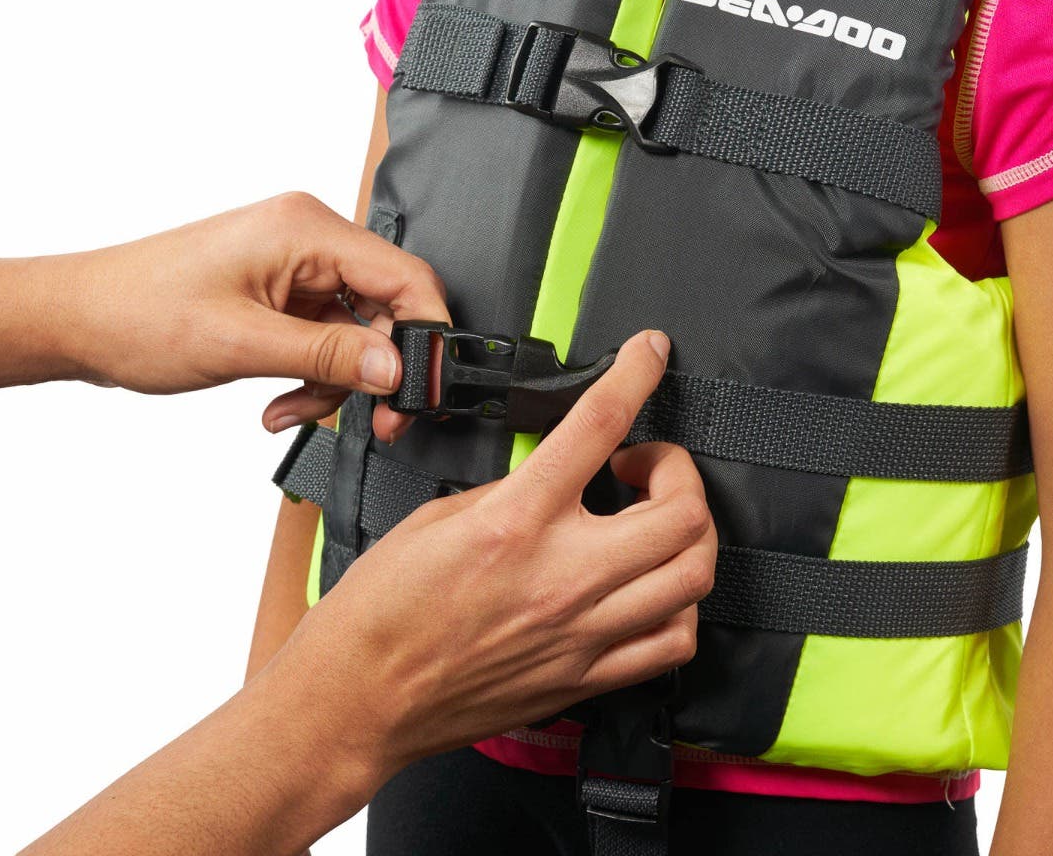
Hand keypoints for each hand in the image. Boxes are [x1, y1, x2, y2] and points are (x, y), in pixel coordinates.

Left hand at [62, 192, 449, 433]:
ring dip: (334, 380)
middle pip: (384, 307)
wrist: (76, 320)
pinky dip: (312, 373)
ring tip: (290, 407)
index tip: (423, 386)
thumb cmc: (136, 312)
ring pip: (356, 329)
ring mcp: (294, 265)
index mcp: (305, 230)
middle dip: (375, 369)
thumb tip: (395, 367)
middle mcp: (307, 238)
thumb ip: (329, 354)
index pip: (404, 275)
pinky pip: (325, 336)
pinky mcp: (281, 290)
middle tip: (374, 418)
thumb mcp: (243, 343)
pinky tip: (279, 398)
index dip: (425, 334)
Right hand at [268, 329, 716, 787]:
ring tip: (654, 521)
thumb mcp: (438, 517)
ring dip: (689, 532)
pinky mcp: (584, 678)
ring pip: (693, 574)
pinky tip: (653, 586)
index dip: (637, 372)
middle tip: (645, 463)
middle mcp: (560, 576)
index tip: (650, 353)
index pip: (598, 423)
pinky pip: (674, 640)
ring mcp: (581, 632)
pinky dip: (680, 602)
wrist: (359, 699)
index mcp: (515, 520)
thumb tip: (556, 475)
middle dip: (677, 468)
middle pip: (681, 510)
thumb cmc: (381, 612)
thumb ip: (511, 490)